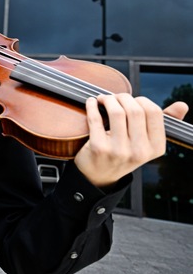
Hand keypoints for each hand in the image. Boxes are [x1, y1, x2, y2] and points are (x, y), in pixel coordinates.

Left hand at [74, 94, 188, 187]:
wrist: (99, 175)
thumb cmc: (124, 152)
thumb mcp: (147, 143)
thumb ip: (162, 122)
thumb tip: (183, 105)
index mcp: (156, 148)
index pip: (154, 112)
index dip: (141, 100)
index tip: (131, 100)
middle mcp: (140, 151)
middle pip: (134, 110)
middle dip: (122, 97)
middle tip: (114, 97)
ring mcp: (119, 151)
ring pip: (116, 112)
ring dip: (107, 99)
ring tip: (103, 99)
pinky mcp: (98, 148)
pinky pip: (95, 118)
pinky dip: (91, 105)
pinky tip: (91, 102)